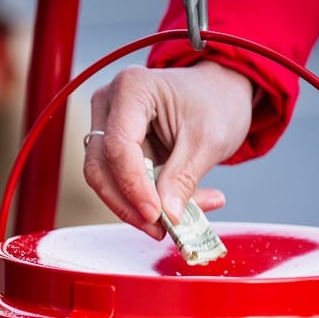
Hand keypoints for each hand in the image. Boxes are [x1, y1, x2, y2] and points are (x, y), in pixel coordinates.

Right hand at [83, 60, 253, 238]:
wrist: (218, 92)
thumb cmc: (215, 101)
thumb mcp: (208, 139)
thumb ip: (183, 178)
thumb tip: (167, 216)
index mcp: (132, 89)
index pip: (118, 147)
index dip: (133, 187)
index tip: (155, 215)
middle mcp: (109, 105)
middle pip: (100, 167)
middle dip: (128, 204)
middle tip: (159, 228)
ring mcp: (107, 126)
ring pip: (105, 181)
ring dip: (136, 208)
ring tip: (177, 219)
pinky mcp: (113, 149)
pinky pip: (118, 184)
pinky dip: (145, 202)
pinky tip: (176, 208)